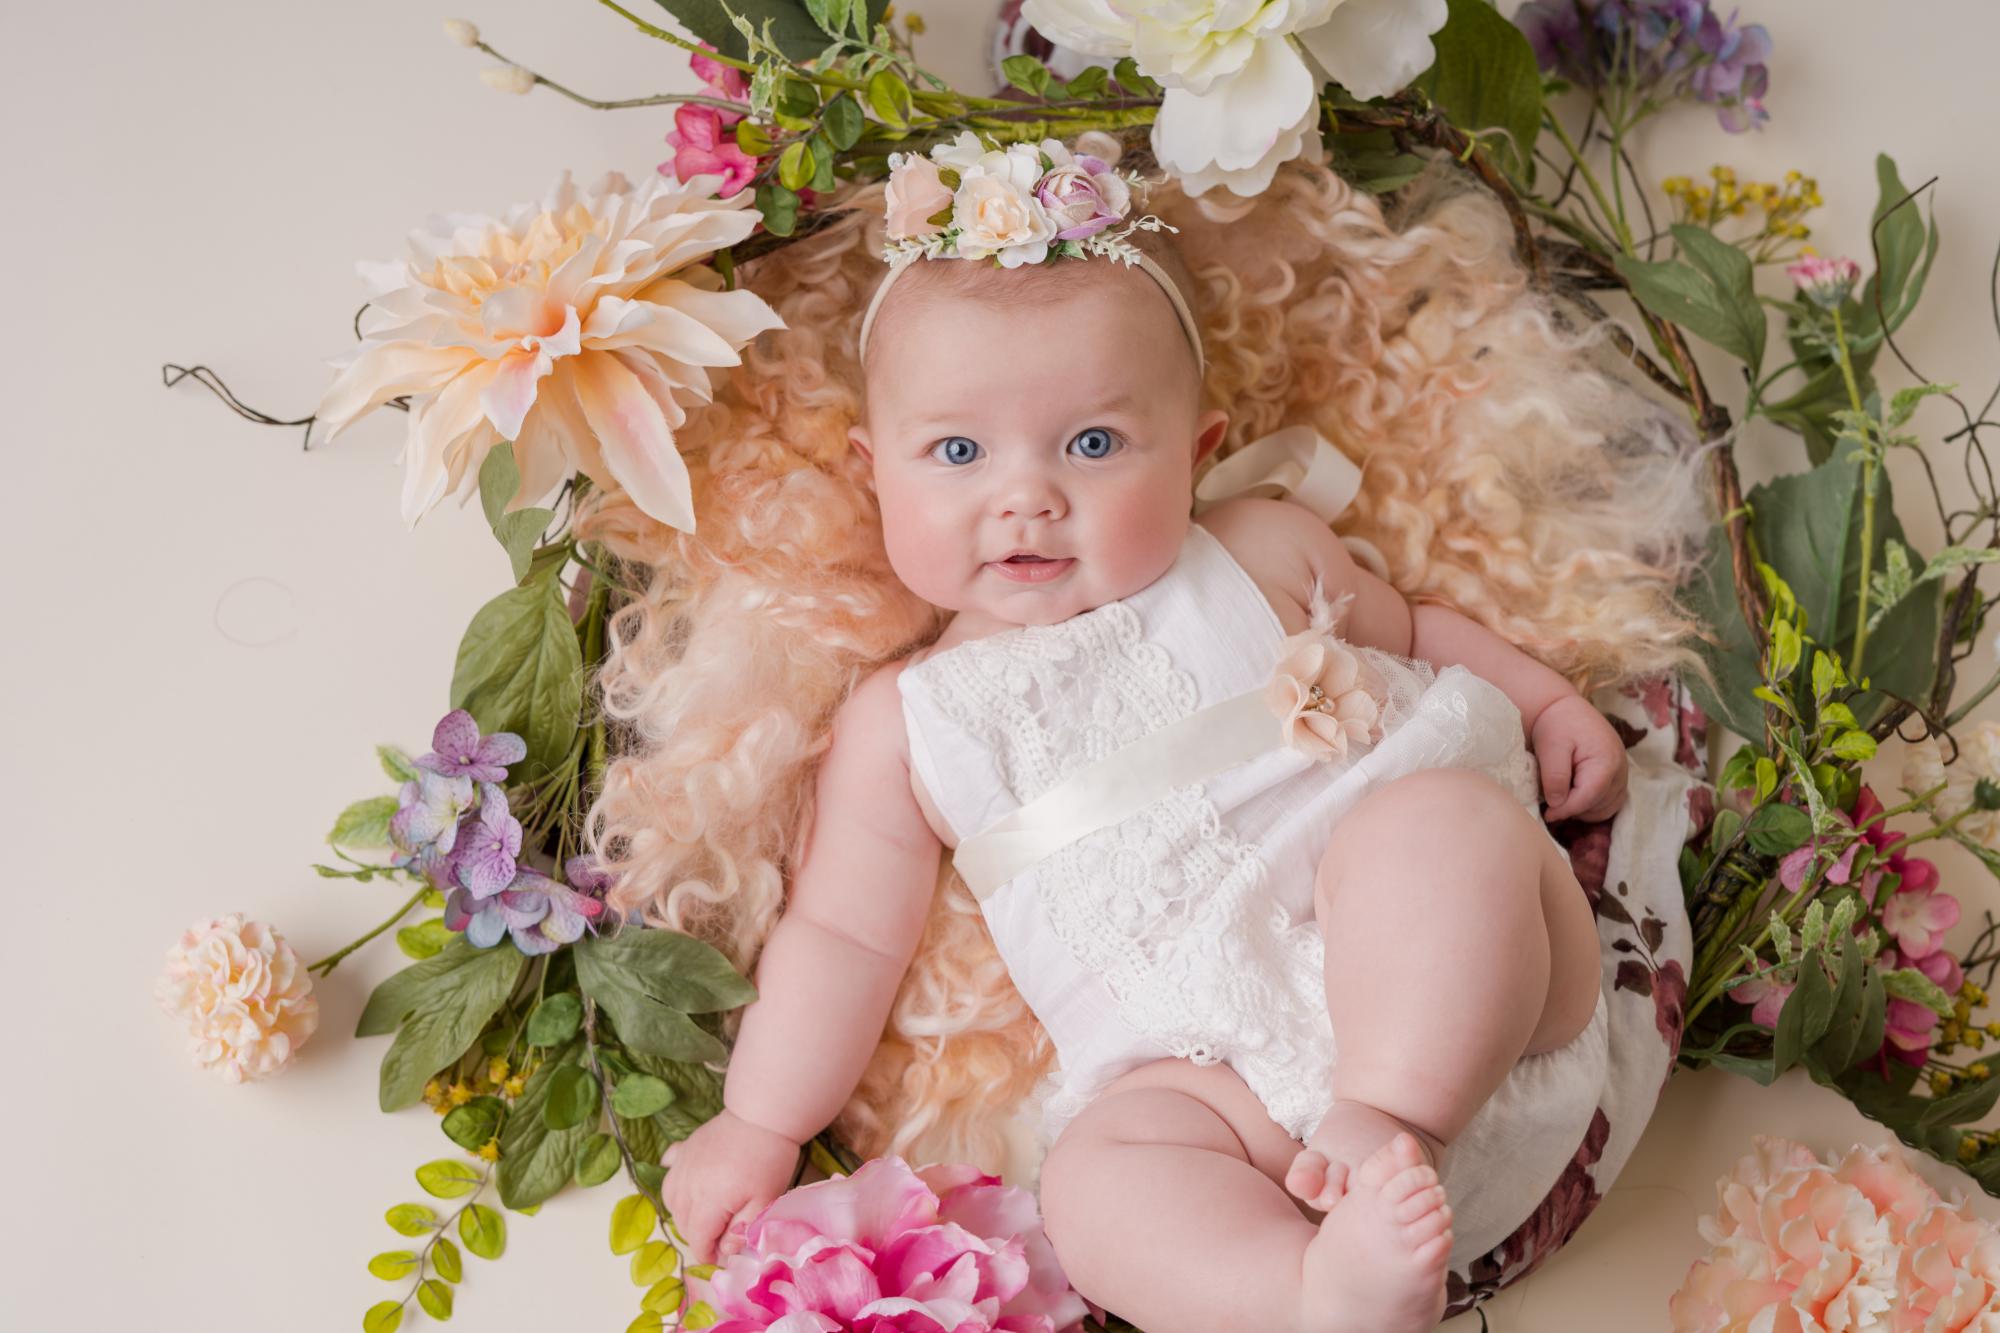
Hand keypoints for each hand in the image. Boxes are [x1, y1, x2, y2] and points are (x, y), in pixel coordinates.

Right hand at [659, 1107, 803, 1266]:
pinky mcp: (684, 1148)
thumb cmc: (769, 1159)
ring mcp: (682, 1165)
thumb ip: (742, 1229)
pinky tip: (688, 1184)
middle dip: (697, 1237)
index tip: (720, 1259)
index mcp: (707, 1201)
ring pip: (671, 1200)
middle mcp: (687, 1185)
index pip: (697, 1239)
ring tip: (705, 1216)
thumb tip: (724, 1249)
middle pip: (682, 1223)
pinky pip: (669, 1171)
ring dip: (684, 1214)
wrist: (762, 1114)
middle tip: (719, 1239)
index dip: (707, 1254)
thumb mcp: (764, 1200)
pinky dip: (675, 1183)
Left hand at [1529, 693, 1627, 822]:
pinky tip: (1574, 799)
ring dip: (1584, 810)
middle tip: (1551, 806)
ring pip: (1607, 809)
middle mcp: (1620, 770)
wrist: (1566, 710)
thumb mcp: (1550, 747)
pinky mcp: (1618, 777)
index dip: (1566, 810)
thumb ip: (1555, 776)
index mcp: (1606, 761)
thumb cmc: (1557, 725)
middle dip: (1574, 810)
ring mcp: (1622, 775)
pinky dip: (1593, 807)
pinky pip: (1610, 803)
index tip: (1546, 815)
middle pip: (1599, 806)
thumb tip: (1557, 804)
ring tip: (1561, 801)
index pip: (1588, 798)